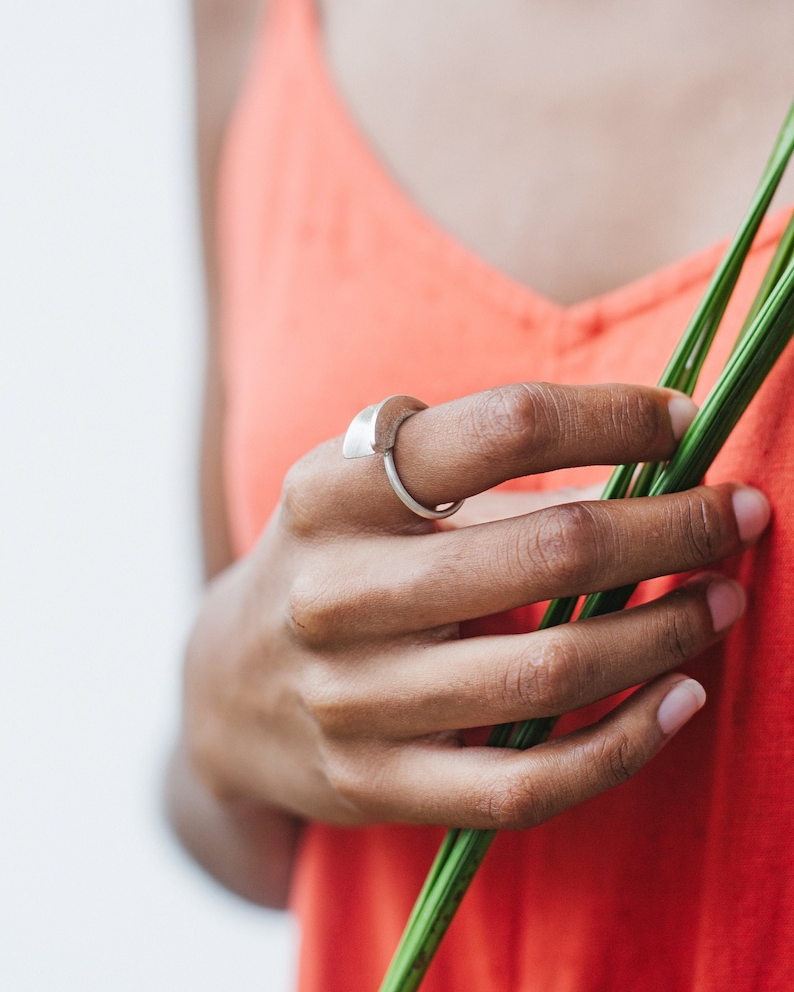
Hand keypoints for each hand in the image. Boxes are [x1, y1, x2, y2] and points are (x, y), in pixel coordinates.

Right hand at [183, 382, 768, 831]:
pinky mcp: (376, 785)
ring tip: (722, 598)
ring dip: (666, 629)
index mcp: (334, 491)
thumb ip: (466, 461)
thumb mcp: (359, 487)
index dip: (613, 416)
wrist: (222, 691)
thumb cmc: (328, 562)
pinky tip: (680, 701)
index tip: (684, 420)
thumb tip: (640, 448)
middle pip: (549, 550)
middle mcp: (335, 590)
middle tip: (737, 513)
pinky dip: (624, 744)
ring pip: (551, 668)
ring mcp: (352, 699)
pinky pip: (527, 782)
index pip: (502, 427)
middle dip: (672, 526)